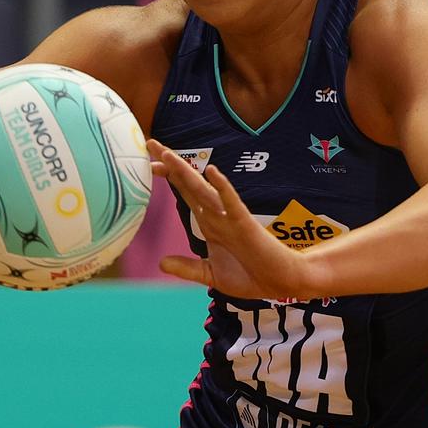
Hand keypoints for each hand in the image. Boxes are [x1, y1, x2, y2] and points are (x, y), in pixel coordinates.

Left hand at [147, 139, 307, 298]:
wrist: (279, 284)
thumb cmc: (249, 276)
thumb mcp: (210, 274)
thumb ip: (187, 268)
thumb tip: (161, 263)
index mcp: (209, 223)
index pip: (185, 192)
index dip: (168, 177)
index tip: (148, 163)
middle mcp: (216, 214)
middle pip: (189, 183)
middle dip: (170, 165)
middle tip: (150, 144)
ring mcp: (230, 217)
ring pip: (204, 189)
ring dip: (186, 172)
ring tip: (168, 154)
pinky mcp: (245, 223)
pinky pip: (231, 202)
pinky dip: (222, 187)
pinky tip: (212, 172)